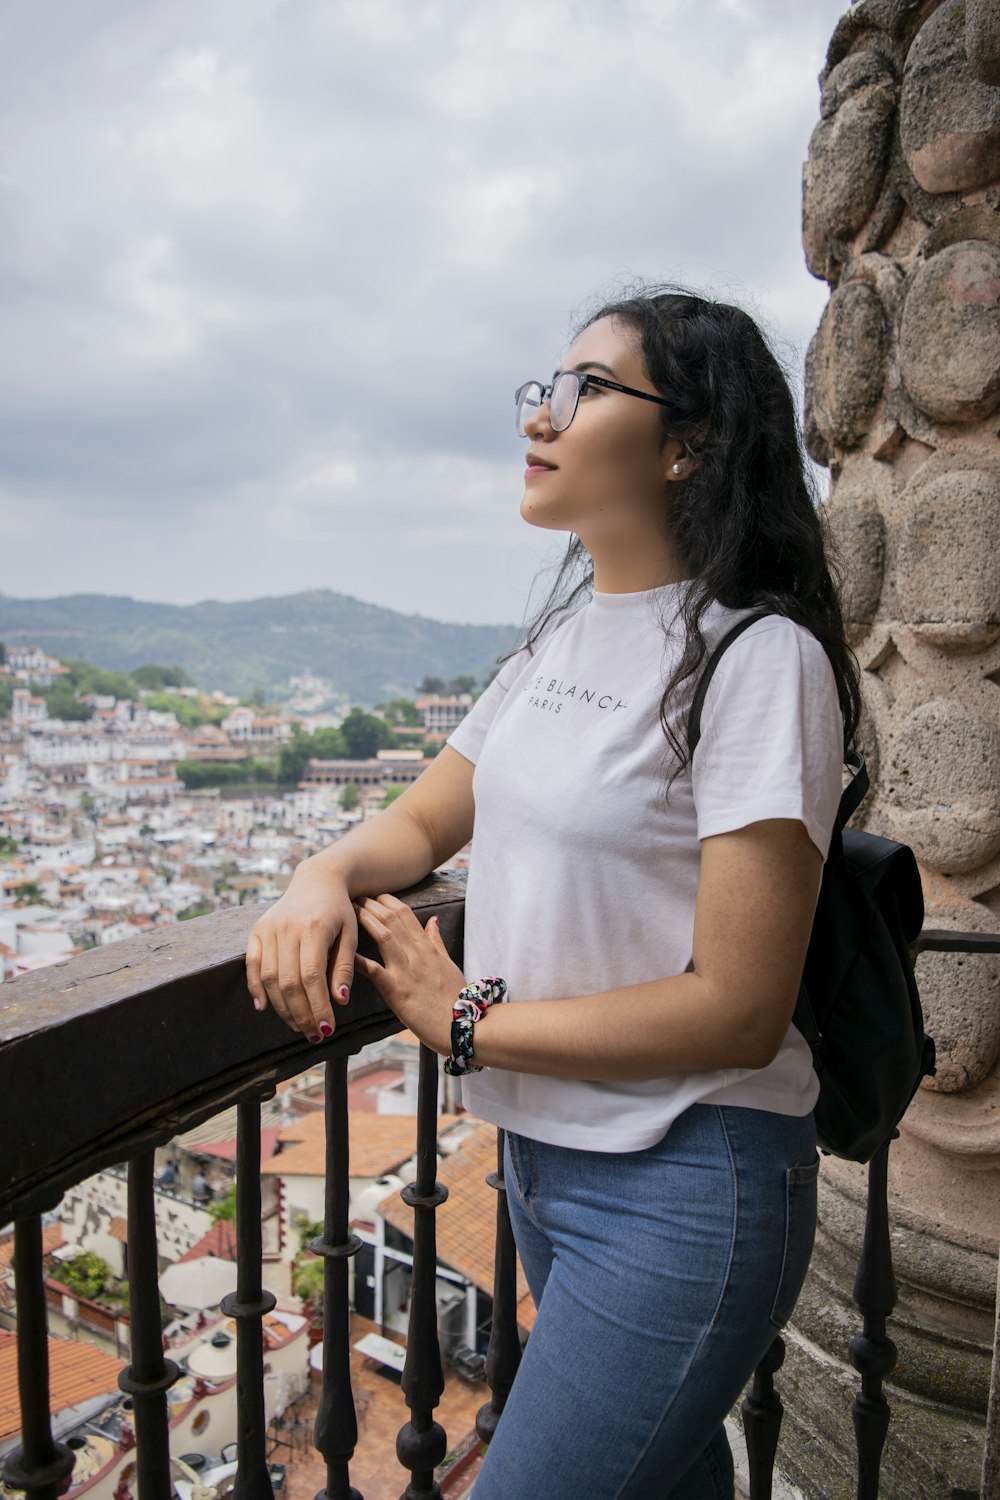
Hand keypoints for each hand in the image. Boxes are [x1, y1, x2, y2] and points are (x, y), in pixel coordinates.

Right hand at [245, 861, 356, 1041]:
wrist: (317, 880)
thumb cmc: (339, 911)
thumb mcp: (351, 935)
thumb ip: (344, 967)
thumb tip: (340, 1001)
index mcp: (314, 928)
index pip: (313, 977)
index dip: (318, 1007)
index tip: (327, 1030)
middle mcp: (287, 928)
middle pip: (289, 982)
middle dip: (301, 1014)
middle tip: (313, 1036)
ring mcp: (269, 928)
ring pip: (269, 977)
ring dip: (282, 1008)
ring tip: (298, 1027)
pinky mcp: (256, 930)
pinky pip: (252, 964)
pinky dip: (255, 988)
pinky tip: (264, 1008)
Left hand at [354, 894, 465, 1054]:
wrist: (461, 1025)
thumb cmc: (455, 997)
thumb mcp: (448, 964)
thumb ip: (437, 942)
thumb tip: (433, 920)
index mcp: (427, 947)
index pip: (406, 913)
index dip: (387, 901)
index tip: (374, 895)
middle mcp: (417, 954)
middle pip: (391, 919)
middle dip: (371, 904)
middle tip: (355, 896)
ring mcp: (406, 971)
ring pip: (384, 936)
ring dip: (365, 920)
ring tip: (349, 911)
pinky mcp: (397, 991)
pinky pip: (374, 971)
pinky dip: (358, 960)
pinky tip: (344, 951)